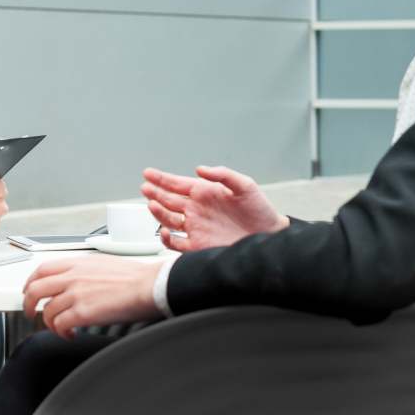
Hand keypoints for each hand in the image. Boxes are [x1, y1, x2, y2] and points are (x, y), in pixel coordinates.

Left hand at [22, 256, 161, 339]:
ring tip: (59, 328)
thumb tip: (77, 279)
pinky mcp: (83, 312)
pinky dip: (61, 333)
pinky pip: (59, 325)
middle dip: (27, 303)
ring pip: (46, 310)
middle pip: (35, 289)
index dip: (30, 282)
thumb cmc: (135, 277)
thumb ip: (85, 270)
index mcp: (79, 263)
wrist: (149, 285)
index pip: (43, 269)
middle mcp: (74, 276)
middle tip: (30, 312)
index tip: (30, 290)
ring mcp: (77, 294)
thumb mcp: (104, 263)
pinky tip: (70, 334)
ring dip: (49, 323)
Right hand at [141, 166, 288, 251]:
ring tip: (152, 205)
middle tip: (145, 188)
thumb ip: (223, 175)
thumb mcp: (245, 186)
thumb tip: (199, 169)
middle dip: (155, 193)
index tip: (148, 173)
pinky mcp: (198, 245)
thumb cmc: (259, 210)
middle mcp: (196, 209)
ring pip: (168, 219)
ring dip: (158, 213)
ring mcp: (195, 227)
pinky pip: (176, 243)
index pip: (177, 184)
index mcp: (204, 193)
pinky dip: (167, 238)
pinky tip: (165, 231)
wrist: (269, 236)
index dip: (162, 178)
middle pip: (168, 200)